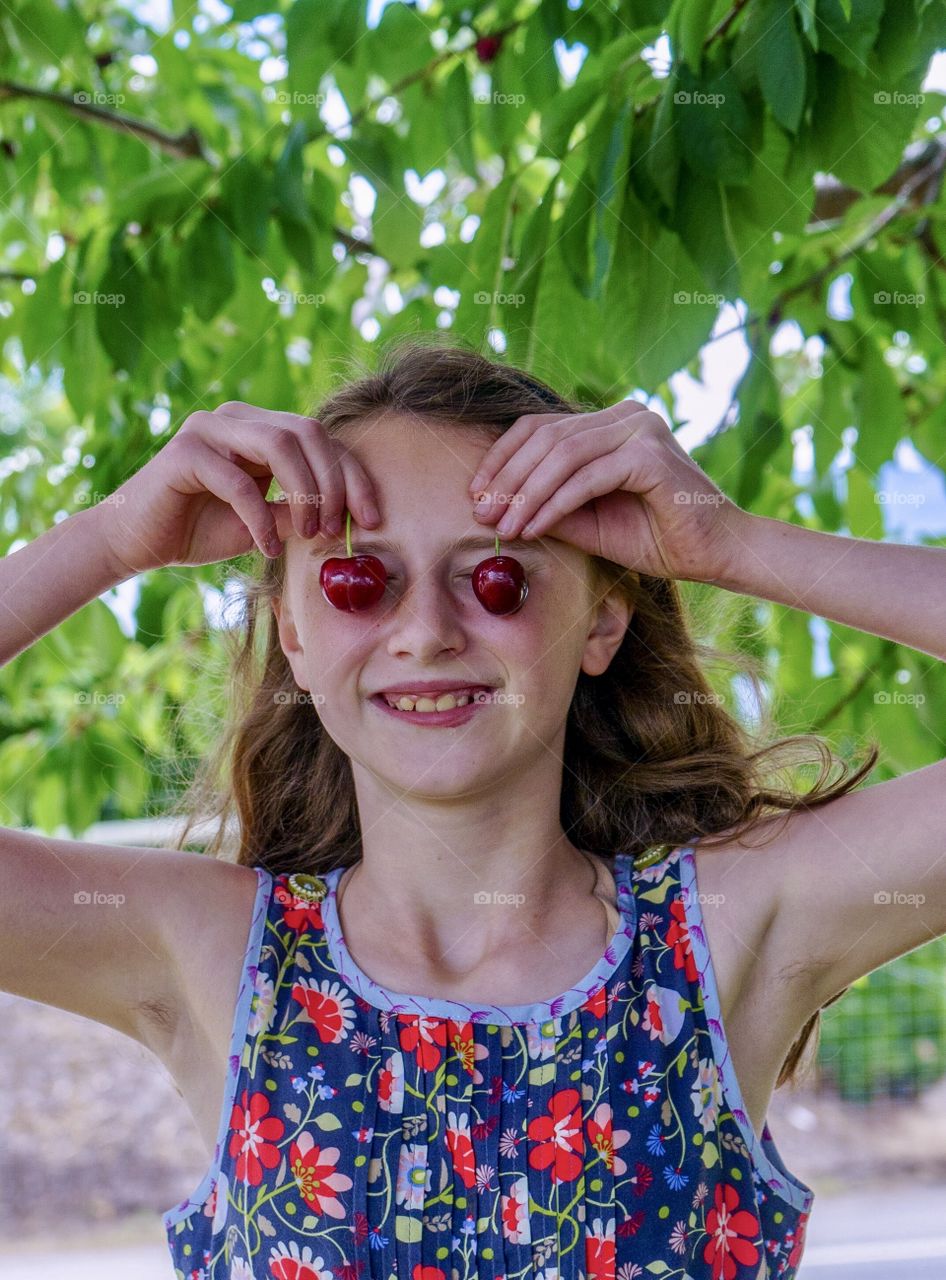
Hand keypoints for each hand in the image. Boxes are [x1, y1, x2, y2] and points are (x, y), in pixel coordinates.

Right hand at [93, 401, 380, 572]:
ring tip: (306, 534)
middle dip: (334, 484)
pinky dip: (260, 517)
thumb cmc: (201, 529)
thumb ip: (301, 512)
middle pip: (309, 433)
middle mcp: (237, 417)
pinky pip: (238, 481)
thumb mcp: (267, 524)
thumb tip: (350, 519)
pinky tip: (265, 547)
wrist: (136, 542)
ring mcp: (209, 428)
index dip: (353, 477)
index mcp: (260, 427)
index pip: (322, 440)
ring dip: (305, 493)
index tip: (372, 519)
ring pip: (280, 443)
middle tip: (335, 530)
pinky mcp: (184, 452)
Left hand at [468, 401, 747, 582]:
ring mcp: (641, 429)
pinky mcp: (650, 456)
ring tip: (504, 528)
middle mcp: (626, 414)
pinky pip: (587, 478)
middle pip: (545, 436)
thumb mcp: (586, 521)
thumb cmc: (655, 537)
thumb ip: (547, 504)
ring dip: (525, 494)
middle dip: (507, 478)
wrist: (716, 554)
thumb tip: (494, 506)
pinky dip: (555, 504)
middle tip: (481, 513)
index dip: (501, 458)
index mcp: (611, 422)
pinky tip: (534, 528)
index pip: (540, 428)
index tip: (475, 495)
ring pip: (562, 455)